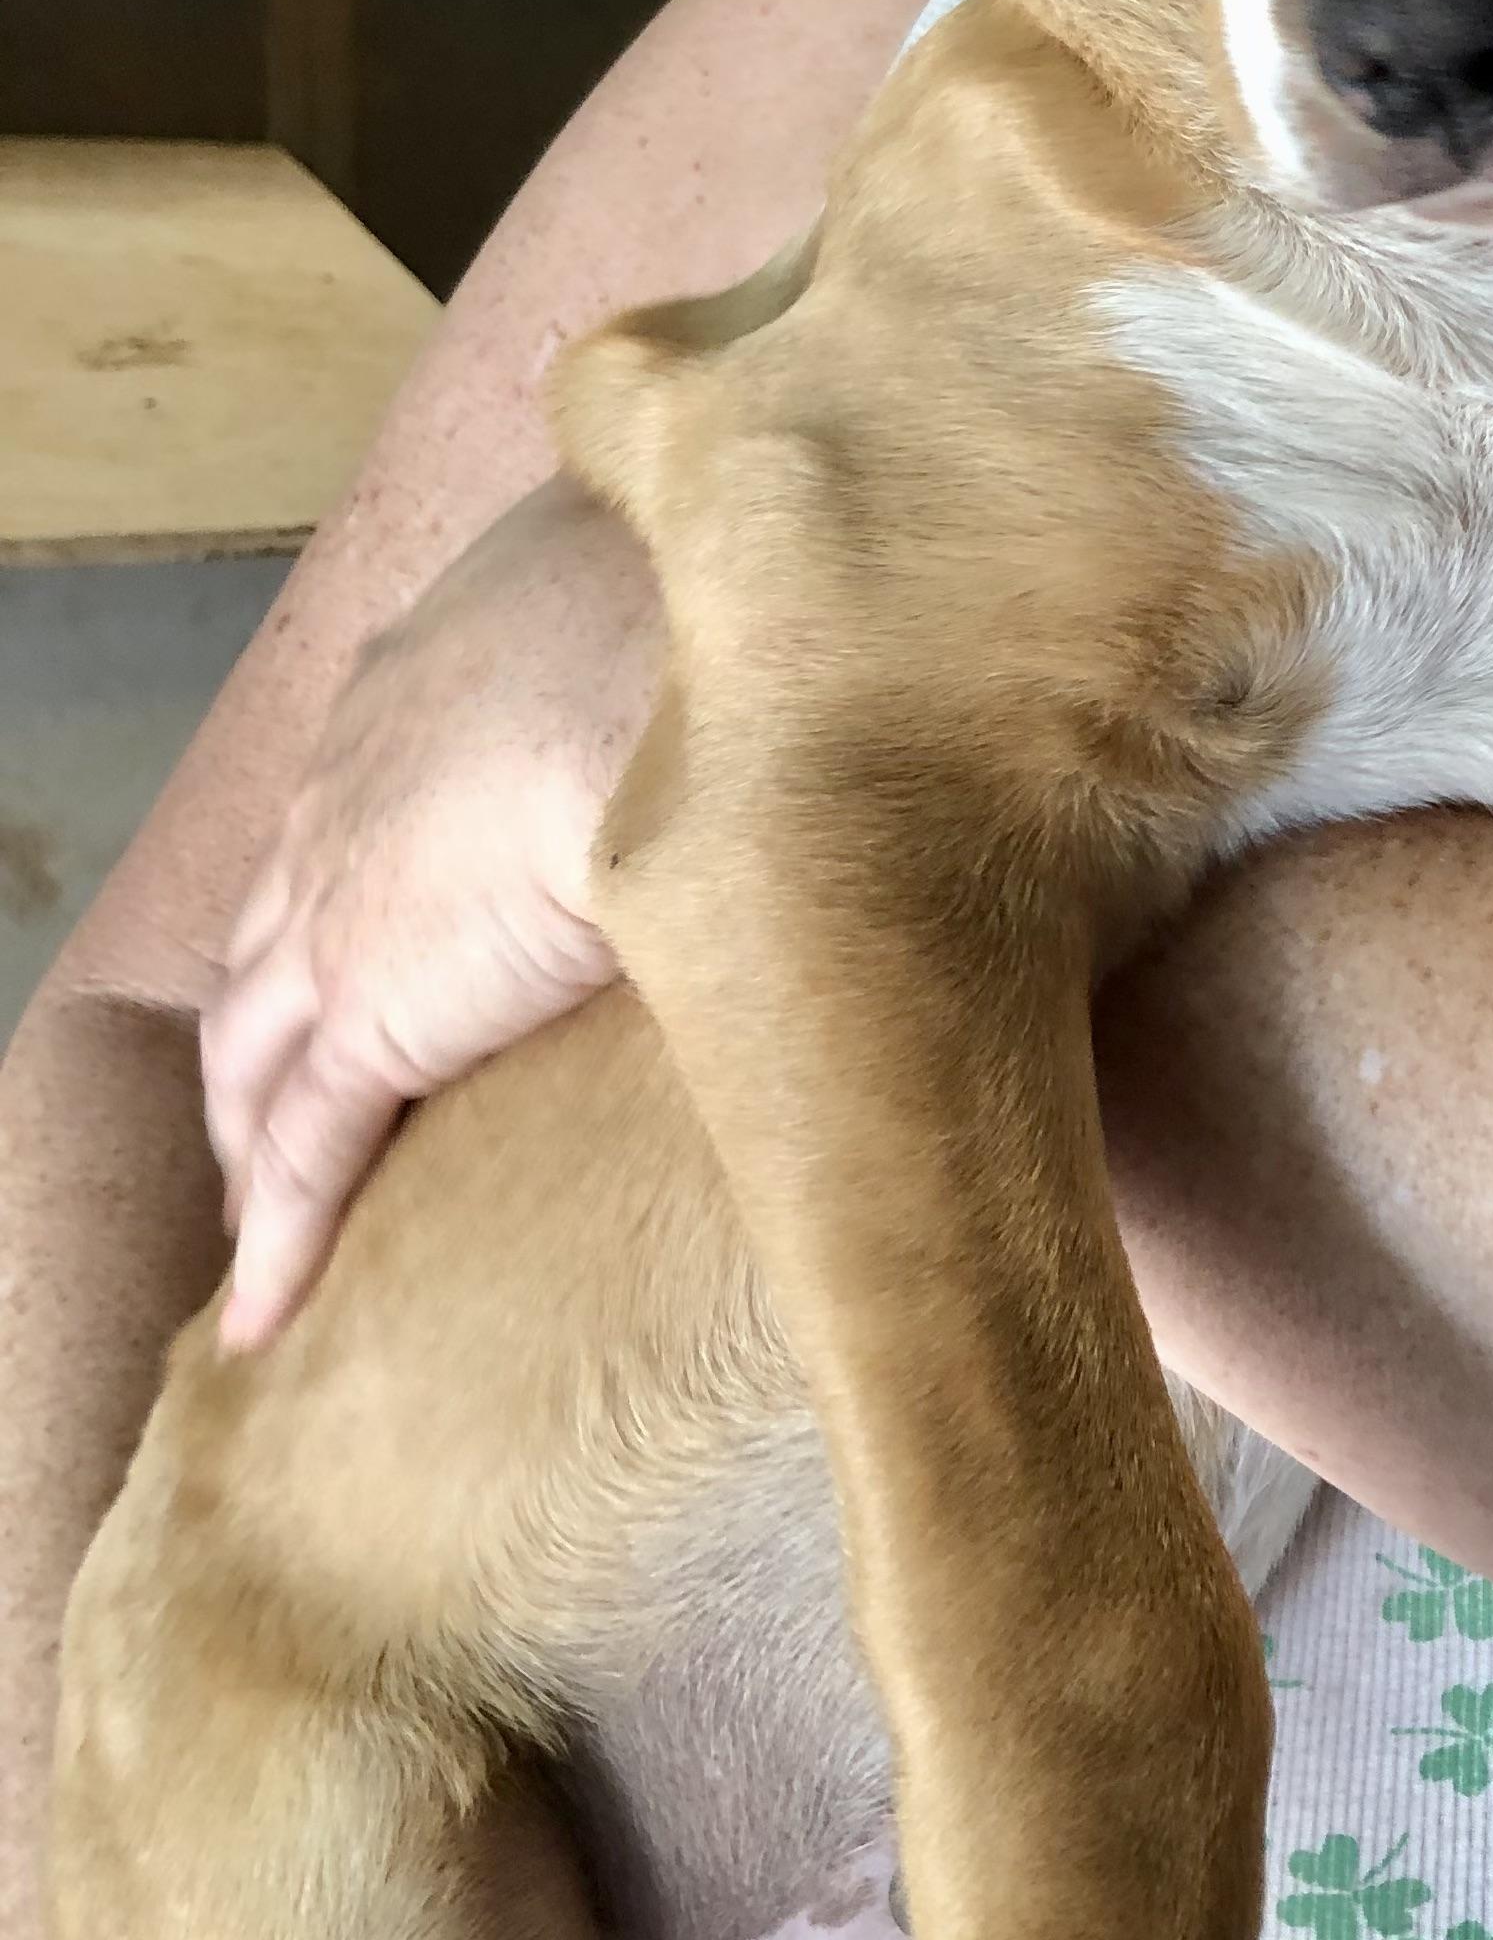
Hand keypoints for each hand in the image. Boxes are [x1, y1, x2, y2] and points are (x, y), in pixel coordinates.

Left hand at [204, 478, 663, 1347]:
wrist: (692, 671)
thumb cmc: (726, 628)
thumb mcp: (689, 631)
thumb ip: (703, 678)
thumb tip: (797, 711)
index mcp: (419, 688)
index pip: (352, 811)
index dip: (341, 892)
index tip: (358, 945)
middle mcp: (350, 793)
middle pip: (271, 936)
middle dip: (262, 1025)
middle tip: (265, 1106)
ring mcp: (346, 908)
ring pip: (259, 1050)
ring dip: (249, 1139)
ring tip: (257, 1221)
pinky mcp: (376, 1011)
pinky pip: (303, 1149)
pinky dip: (279, 1233)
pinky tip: (265, 1311)